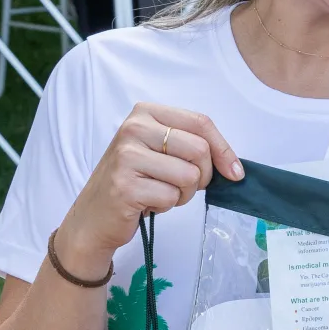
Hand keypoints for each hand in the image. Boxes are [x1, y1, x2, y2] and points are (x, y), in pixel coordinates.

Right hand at [55, 103, 242, 277]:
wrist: (94, 216)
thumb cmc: (135, 181)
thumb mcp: (161, 152)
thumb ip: (193, 147)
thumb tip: (235, 168)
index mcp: (146, 113)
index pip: (201, 123)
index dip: (224, 149)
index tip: (235, 172)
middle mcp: (134, 128)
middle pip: (200, 150)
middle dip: (201, 177)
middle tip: (179, 185)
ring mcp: (127, 156)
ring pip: (189, 176)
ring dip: (182, 194)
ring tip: (158, 193)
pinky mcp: (125, 186)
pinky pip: (171, 197)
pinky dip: (165, 206)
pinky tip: (145, 203)